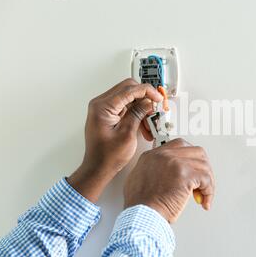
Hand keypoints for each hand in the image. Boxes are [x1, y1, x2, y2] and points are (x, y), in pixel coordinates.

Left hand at [68, 78, 162, 202]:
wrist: (97, 168)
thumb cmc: (107, 156)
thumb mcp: (127, 134)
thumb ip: (138, 114)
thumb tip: (148, 102)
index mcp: (103, 107)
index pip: (129, 89)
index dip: (147, 91)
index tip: (158, 97)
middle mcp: (101, 104)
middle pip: (128, 89)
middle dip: (144, 98)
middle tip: (155, 107)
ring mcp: (103, 109)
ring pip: (128, 98)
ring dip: (141, 107)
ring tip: (150, 123)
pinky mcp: (108, 114)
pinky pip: (125, 107)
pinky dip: (136, 113)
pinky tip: (143, 125)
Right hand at [124, 138, 214, 222]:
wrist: (142, 215)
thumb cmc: (140, 205)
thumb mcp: (138, 179)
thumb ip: (152, 170)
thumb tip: (165, 175)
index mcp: (153, 155)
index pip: (180, 146)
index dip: (190, 158)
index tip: (194, 170)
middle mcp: (164, 155)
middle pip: (196, 152)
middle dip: (203, 167)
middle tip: (202, 182)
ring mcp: (176, 163)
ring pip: (204, 165)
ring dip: (208, 182)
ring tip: (203, 195)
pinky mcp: (186, 175)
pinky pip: (206, 179)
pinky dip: (209, 191)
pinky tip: (204, 200)